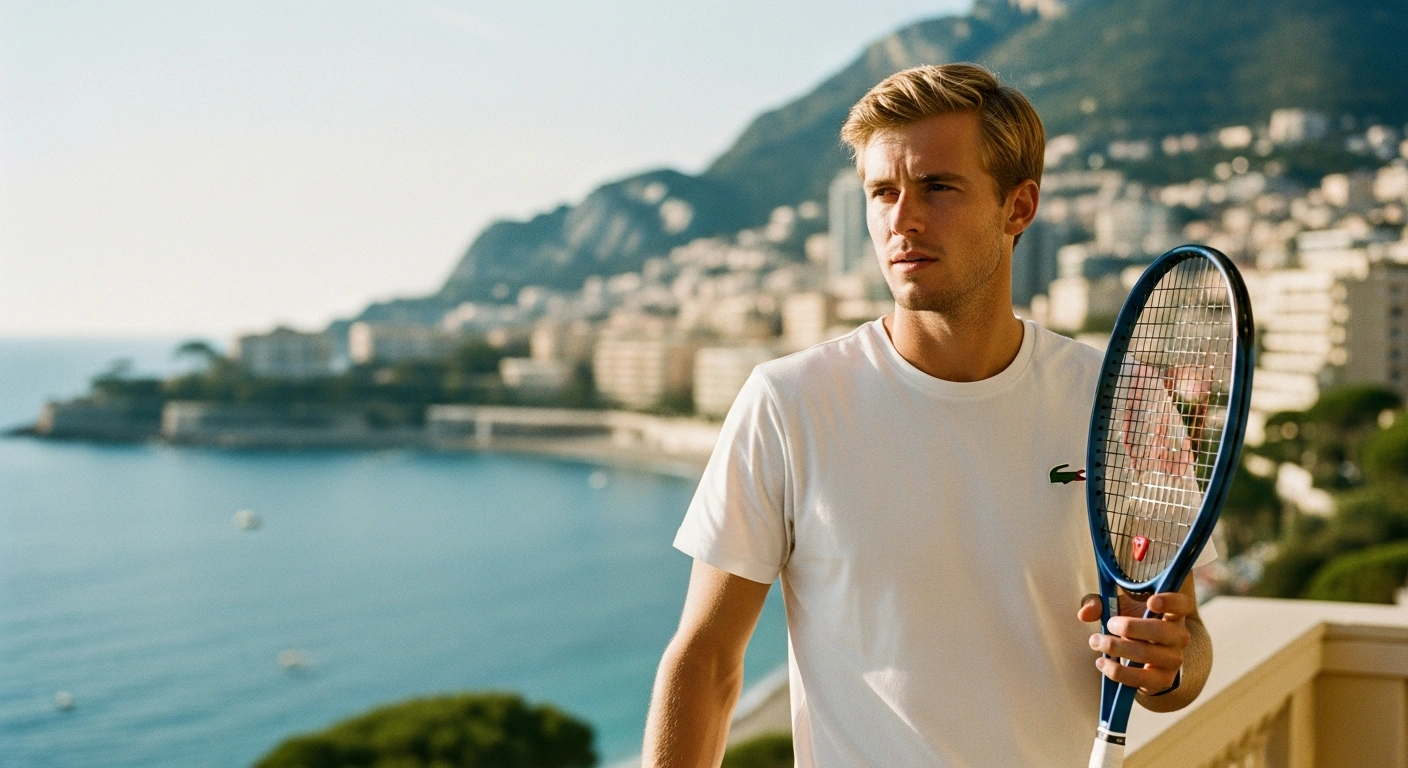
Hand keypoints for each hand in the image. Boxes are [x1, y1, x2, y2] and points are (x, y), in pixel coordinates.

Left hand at [1076, 591, 1192, 694]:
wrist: (1141, 656)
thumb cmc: (1130, 624)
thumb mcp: (1115, 608)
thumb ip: (1098, 604)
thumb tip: (1085, 612)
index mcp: (1173, 613)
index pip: (1183, 604)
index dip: (1170, 601)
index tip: (1150, 602)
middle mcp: (1179, 636)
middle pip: (1162, 630)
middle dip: (1131, 627)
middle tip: (1108, 624)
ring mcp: (1173, 659)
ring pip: (1149, 654)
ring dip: (1118, 648)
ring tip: (1096, 642)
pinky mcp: (1161, 680)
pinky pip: (1141, 678)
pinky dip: (1118, 671)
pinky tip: (1101, 662)